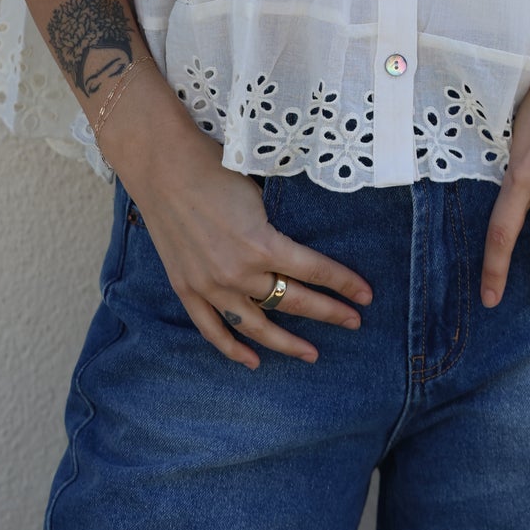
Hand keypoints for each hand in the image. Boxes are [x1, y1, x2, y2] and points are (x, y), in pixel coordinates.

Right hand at [116, 102, 373, 369]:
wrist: (163, 167)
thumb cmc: (215, 168)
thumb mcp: (260, 193)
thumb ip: (277, 228)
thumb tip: (299, 249)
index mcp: (262, 244)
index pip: (314, 271)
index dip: (344, 283)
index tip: (366, 295)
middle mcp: (238, 272)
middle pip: (293, 301)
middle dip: (329, 313)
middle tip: (354, 322)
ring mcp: (209, 285)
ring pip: (256, 326)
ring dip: (286, 343)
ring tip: (312, 353)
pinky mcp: (186, 289)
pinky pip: (213, 329)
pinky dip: (232, 348)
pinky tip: (253, 362)